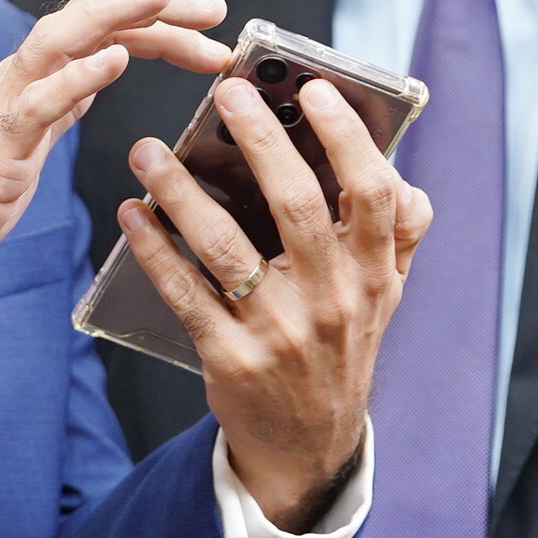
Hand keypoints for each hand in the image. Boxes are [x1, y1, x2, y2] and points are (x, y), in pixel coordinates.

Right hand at [0, 0, 227, 305]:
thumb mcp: (31, 140)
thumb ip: (61, 104)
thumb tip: (96, 74)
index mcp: (38, 81)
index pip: (106, 30)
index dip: (160, 21)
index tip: (211, 25)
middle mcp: (22, 81)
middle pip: (91, 18)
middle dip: (156, 6)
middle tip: (215, 8)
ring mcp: (6, 108)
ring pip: (60, 39)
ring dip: (116, 13)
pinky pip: (37, 102)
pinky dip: (76, 76)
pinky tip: (114, 61)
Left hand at [118, 74, 428, 530]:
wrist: (309, 445)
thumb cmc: (340, 350)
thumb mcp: (384, 297)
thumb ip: (399, 236)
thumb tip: (404, 177)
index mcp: (373, 273)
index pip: (372, 193)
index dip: (345, 138)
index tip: (313, 92)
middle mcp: (332, 299)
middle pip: (297, 206)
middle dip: (261, 141)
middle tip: (229, 94)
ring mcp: (279, 331)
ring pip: (227, 247)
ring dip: (182, 192)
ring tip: (149, 150)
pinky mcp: (230, 358)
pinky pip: (186, 293)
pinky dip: (155, 250)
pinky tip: (133, 213)